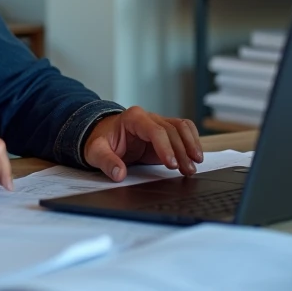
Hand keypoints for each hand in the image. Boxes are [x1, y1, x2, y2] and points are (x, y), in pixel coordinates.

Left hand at [83, 106, 203, 181]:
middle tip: (187, 171)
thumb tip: (118, 173)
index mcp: (133, 118)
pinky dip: (192, 140)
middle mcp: (148, 117)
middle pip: (172, 130)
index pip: (155, 130)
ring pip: (182, 127)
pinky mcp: (164, 132)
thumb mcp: (96, 152)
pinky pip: (183, 130)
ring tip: (195, 164)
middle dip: (181, 151)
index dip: (165, 147)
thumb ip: (106, 162)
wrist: (103, 135)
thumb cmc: (101, 141)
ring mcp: (158, 123)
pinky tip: (195, 155)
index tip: (171, 164)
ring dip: (191, 145)